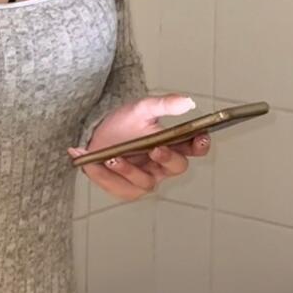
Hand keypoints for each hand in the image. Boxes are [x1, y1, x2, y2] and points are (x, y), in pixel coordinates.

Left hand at [66, 93, 211, 201]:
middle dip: (167, 159)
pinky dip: (104, 176)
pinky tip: (92, 163)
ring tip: (112, 157)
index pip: (194, 148)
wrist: (96, 135)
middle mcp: (163, 166)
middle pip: (176, 167)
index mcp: (173, 145)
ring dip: (129, 170)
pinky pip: (120, 188)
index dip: (200, 145)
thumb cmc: (123, 124)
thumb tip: (187, 102)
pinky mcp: (127, 190)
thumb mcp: (141, 109)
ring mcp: (146, 179)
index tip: (199, 137)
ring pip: (146, 182)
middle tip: (155, 148)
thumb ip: (164, 104)